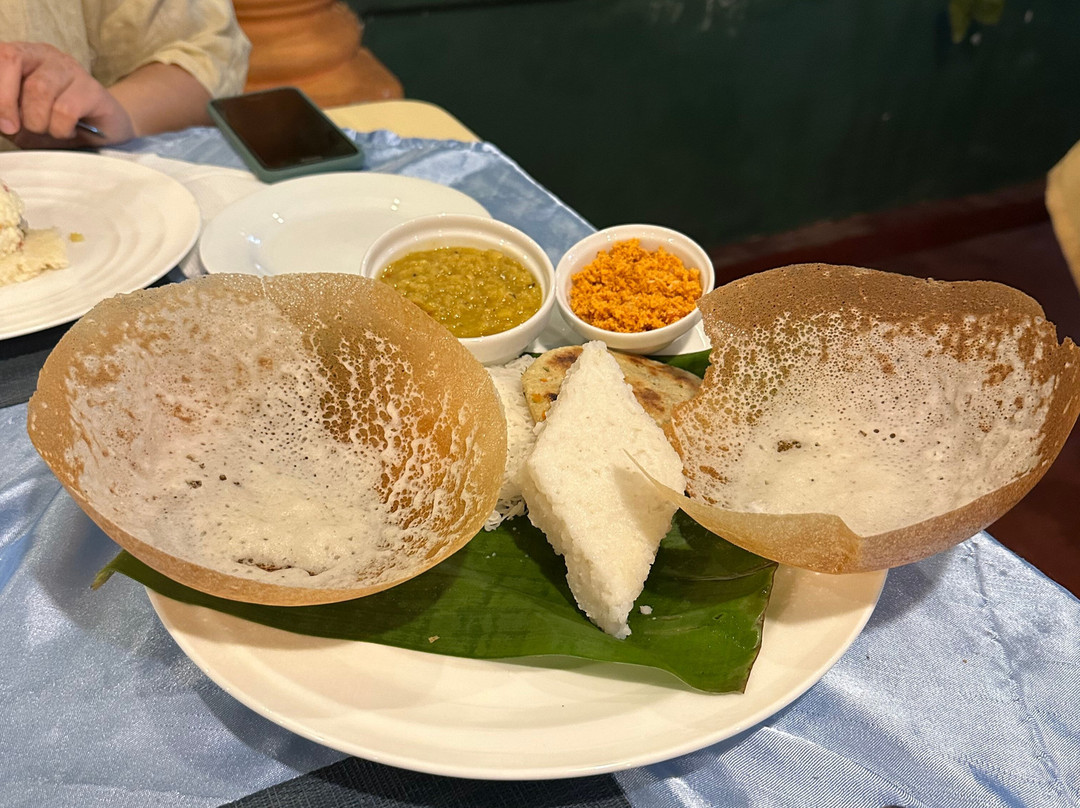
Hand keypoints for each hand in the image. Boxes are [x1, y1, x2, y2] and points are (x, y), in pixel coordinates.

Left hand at [0, 42, 134, 146]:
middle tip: (13, 128)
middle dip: (5, 100)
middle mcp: (45, 54)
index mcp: (23, 56)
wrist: (105, 135)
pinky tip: (67, 131)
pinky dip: (61, 128)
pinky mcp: (93, 89)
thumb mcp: (22, 121)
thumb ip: (6, 115)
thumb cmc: (58, 125)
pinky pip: (65, 110)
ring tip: (48, 130)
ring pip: (38, 88)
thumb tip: (1, 120)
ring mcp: (70, 68)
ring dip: (37, 121)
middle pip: (11, 60)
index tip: (2, 122)